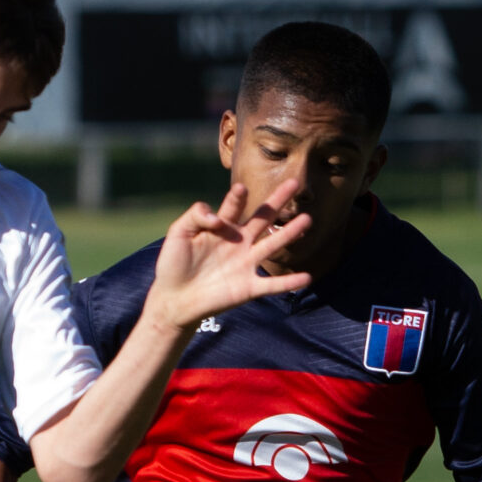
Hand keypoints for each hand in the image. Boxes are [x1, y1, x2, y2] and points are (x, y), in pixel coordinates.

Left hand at [140, 182, 312, 334]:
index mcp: (221, 228)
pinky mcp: (247, 288)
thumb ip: (195, 216)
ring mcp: (245, 264)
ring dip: (290, 233)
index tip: (239, 190)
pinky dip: (289, 283)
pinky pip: (272, 285)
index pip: (234, 206)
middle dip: (278, 201)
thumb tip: (217, 217)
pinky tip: (307, 277)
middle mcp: (238, 243)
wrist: (173, 299)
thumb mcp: (178, 233)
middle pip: (262, 218)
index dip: (237, 197)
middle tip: (295, 183)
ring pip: (272, 245)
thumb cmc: (173, 264)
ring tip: (307, 220)